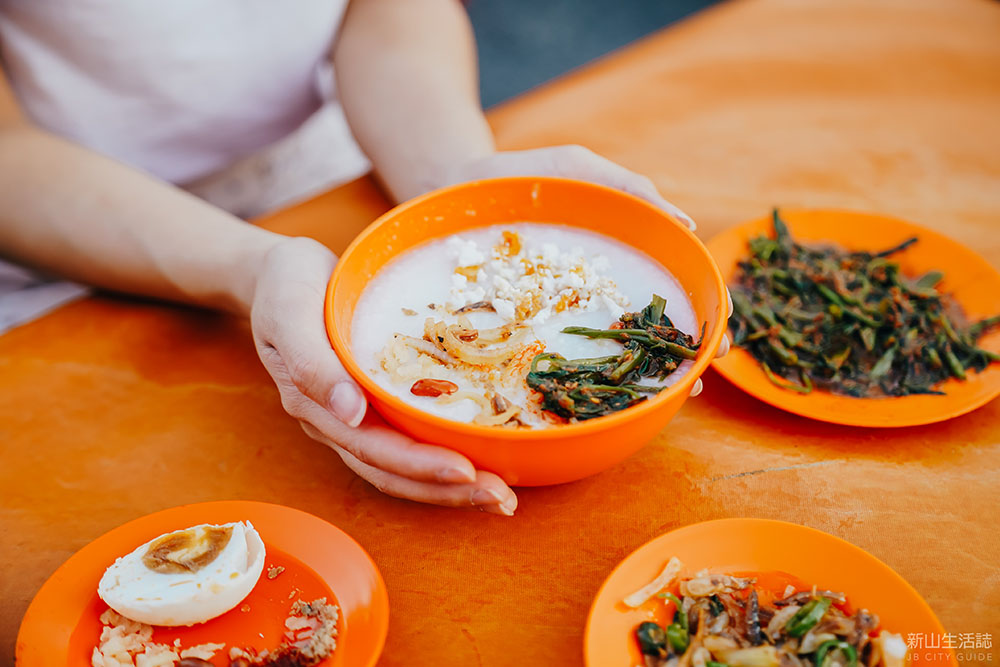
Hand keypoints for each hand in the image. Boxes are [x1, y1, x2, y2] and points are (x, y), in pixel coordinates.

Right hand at [249, 236, 517, 514]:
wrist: (278, 273)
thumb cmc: (286, 286)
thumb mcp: (290, 313)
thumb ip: (312, 364)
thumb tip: (351, 413)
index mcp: (316, 404)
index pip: (373, 448)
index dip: (420, 465)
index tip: (466, 471)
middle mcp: (337, 422)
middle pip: (393, 471)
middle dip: (448, 490)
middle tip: (502, 499)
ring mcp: (353, 418)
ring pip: (402, 468)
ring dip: (450, 488)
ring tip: (500, 498)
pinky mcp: (372, 405)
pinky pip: (408, 441)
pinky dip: (443, 459)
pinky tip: (481, 462)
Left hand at [435, 145, 732, 395]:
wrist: (450, 190)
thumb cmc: (522, 175)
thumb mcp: (578, 168)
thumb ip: (627, 187)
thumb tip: (688, 224)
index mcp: (615, 261)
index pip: (667, 296)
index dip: (698, 321)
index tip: (716, 342)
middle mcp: (591, 296)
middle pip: (643, 335)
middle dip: (675, 361)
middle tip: (693, 384)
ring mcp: (556, 317)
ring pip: (603, 355)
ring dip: (635, 380)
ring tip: (659, 398)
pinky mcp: (520, 330)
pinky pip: (551, 359)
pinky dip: (575, 379)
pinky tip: (590, 399)